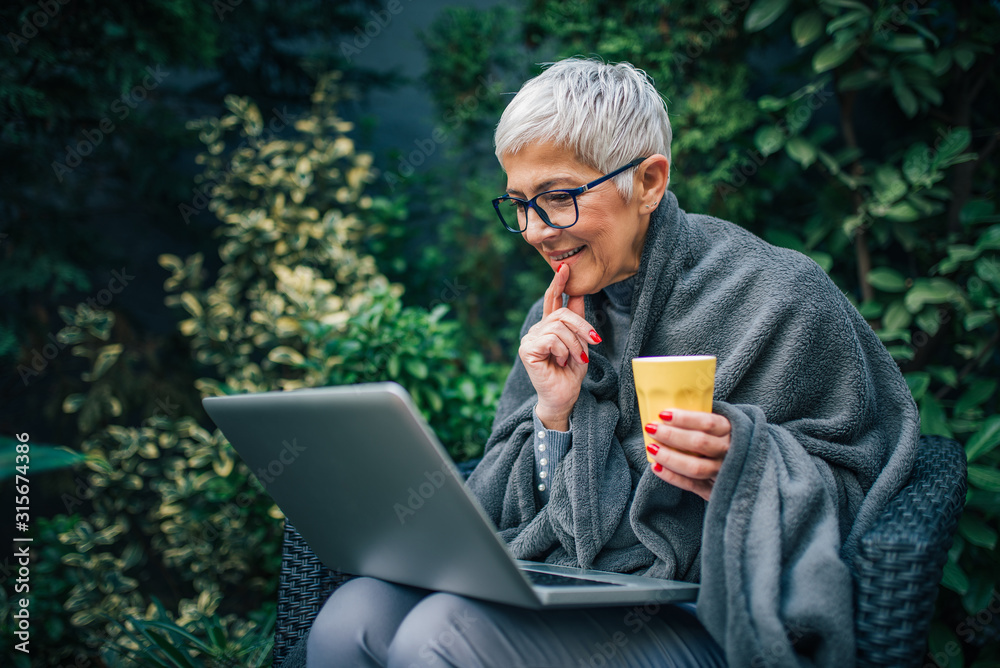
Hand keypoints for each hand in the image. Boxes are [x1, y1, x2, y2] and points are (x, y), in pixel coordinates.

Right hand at [518, 264, 595, 430]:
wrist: (564, 397)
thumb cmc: (571, 373)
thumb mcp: (580, 342)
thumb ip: (577, 320)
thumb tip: (579, 292)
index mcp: (548, 327)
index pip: (552, 300)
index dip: (558, 283)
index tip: (564, 266)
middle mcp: (536, 330)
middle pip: (561, 313)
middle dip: (582, 326)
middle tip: (593, 342)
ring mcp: (529, 339)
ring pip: (558, 327)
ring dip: (574, 344)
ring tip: (576, 359)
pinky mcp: (526, 350)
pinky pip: (551, 339)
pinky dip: (564, 350)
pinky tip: (562, 361)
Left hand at [644, 409, 730, 500]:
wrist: (744, 469)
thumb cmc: (723, 440)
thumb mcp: (720, 426)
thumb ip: (700, 420)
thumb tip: (666, 411)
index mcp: (730, 431)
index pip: (708, 422)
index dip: (684, 418)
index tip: (663, 414)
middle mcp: (730, 451)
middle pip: (699, 443)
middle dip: (671, 435)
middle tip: (651, 428)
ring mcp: (723, 472)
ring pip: (695, 467)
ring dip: (669, 457)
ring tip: (652, 448)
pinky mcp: (714, 490)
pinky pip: (691, 485)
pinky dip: (672, 477)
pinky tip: (656, 467)